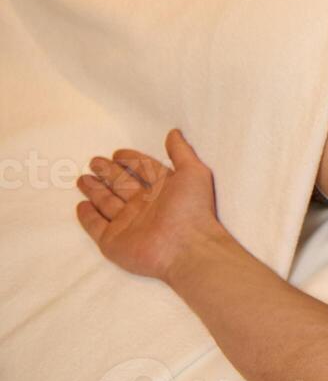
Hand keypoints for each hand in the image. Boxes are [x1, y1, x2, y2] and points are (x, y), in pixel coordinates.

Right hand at [75, 129, 226, 281]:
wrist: (187, 248)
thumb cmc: (191, 209)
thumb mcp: (193, 172)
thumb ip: (182, 152)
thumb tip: (174, 132)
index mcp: (162, 190)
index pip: (143, 170)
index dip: (132, 160)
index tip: (118, 152)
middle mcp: (144, 206)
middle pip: (122, 185)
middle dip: (108, 173)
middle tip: (94, 161)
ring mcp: (128, 224)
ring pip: (107, 203)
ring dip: (95, 191)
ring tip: (82, 178)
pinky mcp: (114, 242)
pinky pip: (97, 227)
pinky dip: (88, 217)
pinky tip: (81, 206)